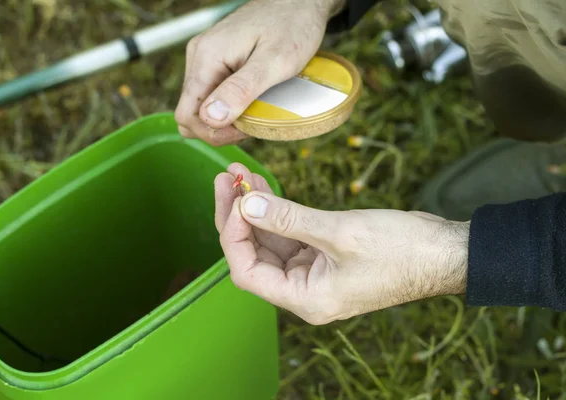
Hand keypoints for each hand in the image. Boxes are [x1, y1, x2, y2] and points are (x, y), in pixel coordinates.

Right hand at [175, 0, 343, 145]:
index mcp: (206, 58)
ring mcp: (205, 58)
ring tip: (256, 114)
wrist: (300, 1)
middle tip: (253, 125)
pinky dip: (229, 107)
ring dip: (225, 120)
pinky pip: (212, 94)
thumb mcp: (275, 62)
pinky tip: (252, 103)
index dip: (213, 133)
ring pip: (202, 107)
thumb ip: (242, 89)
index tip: (245, 132)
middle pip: (191, 114)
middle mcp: (198, 57)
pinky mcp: (216, 61)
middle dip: (219, 129)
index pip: (187, 114)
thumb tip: (211, 119)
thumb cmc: (293, 25)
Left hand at [215, 163, 469, 324]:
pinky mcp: (324, 256)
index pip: (247, 272)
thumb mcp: (340, 232)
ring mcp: (314, 273)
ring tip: (242, 175)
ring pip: (269, 242)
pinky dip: (276, 211)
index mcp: (305, 298)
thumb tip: (245, 204)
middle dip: (238, 215)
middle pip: (253, 255)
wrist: (445, 252)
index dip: (235, 235)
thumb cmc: (401, 250)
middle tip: (227, 178)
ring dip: (255, 208)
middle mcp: (304, 290)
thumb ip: (288, 219)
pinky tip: (264, 187)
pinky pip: (289, 235)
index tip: (235, 198)